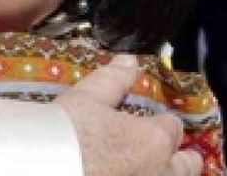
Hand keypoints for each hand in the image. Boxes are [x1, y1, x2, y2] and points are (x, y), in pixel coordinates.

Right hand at [58, 55, 200, 175]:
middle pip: (187, 168)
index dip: (165, 124)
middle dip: (184, 160)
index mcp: (154, 141)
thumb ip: (113, 80)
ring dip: (162, 172)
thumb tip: (129, 61)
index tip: (158, 124)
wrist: (38, 168)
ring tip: (145, 166)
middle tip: (179, 156)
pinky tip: (120, 174)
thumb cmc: (65, 134)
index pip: (173, 129)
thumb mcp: (86, 99)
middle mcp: (158, 173)